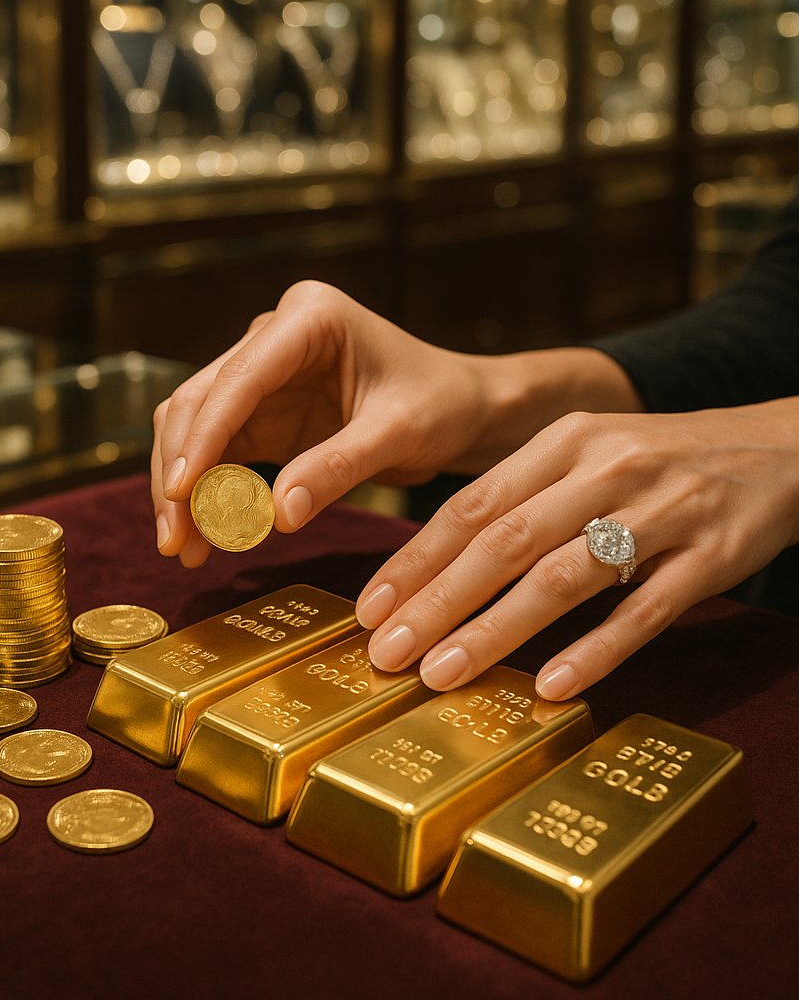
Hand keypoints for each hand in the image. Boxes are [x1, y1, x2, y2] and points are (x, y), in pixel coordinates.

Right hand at [151, 281, 498, 565]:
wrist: (462, 407)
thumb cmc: (441, 403)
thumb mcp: (398, 433)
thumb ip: (338, 467)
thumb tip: (277, 515)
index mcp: (308, 318)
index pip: (238, 379)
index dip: (203, 438)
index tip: (182, 493)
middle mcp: (273, 337)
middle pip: (199, 402)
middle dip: (181, 472)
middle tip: (176, 540)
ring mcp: (262, 375)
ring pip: (195, 428)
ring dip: (184, 488)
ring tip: (184, 548)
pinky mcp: (262, 412)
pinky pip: (217, 451)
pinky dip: (206, 493)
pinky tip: (204, 536)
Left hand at [357, 400, 798, 698]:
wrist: (779, 447)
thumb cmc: (657, 462)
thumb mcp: (585, 454)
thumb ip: (519, 498)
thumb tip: (436, 566)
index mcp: (563, 442)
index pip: (472, 505)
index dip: (416, 560)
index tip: (369, 609)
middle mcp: (605, 469)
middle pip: (506, 542)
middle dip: (437, 602)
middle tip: (387, 653)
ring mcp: (661, 511)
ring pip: (565, 576)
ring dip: (497, 630)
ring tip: (443, 674)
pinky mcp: (712, 556)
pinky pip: (645, 611)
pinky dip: (596, 649)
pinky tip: (552, 685)